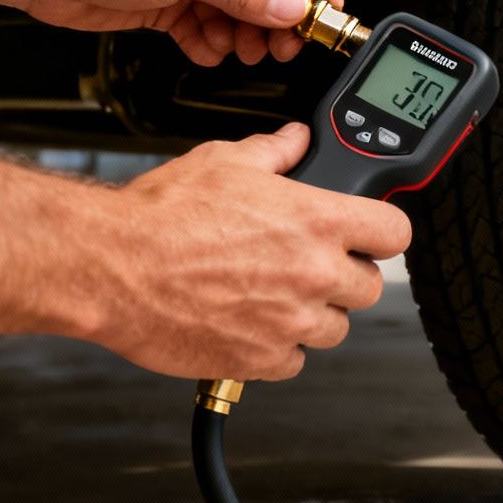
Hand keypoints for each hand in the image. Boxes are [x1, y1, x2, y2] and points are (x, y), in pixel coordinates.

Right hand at [92, 124, 411, 379]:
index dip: (382, 233)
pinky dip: (276, 348)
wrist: (107, 267)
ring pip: (334, 328)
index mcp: (316, 221)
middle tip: (308, 266)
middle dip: (344, 277)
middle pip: (369, 287)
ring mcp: (290, 321)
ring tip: (270, 295)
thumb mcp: (223, 162)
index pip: (395, 233)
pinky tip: (249, 324)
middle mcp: (313, 273)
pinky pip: (293, 361)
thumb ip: (273, 151)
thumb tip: (296, 140)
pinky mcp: (261, 359)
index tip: (368, 235)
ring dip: (311, 314)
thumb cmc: (159, 216)